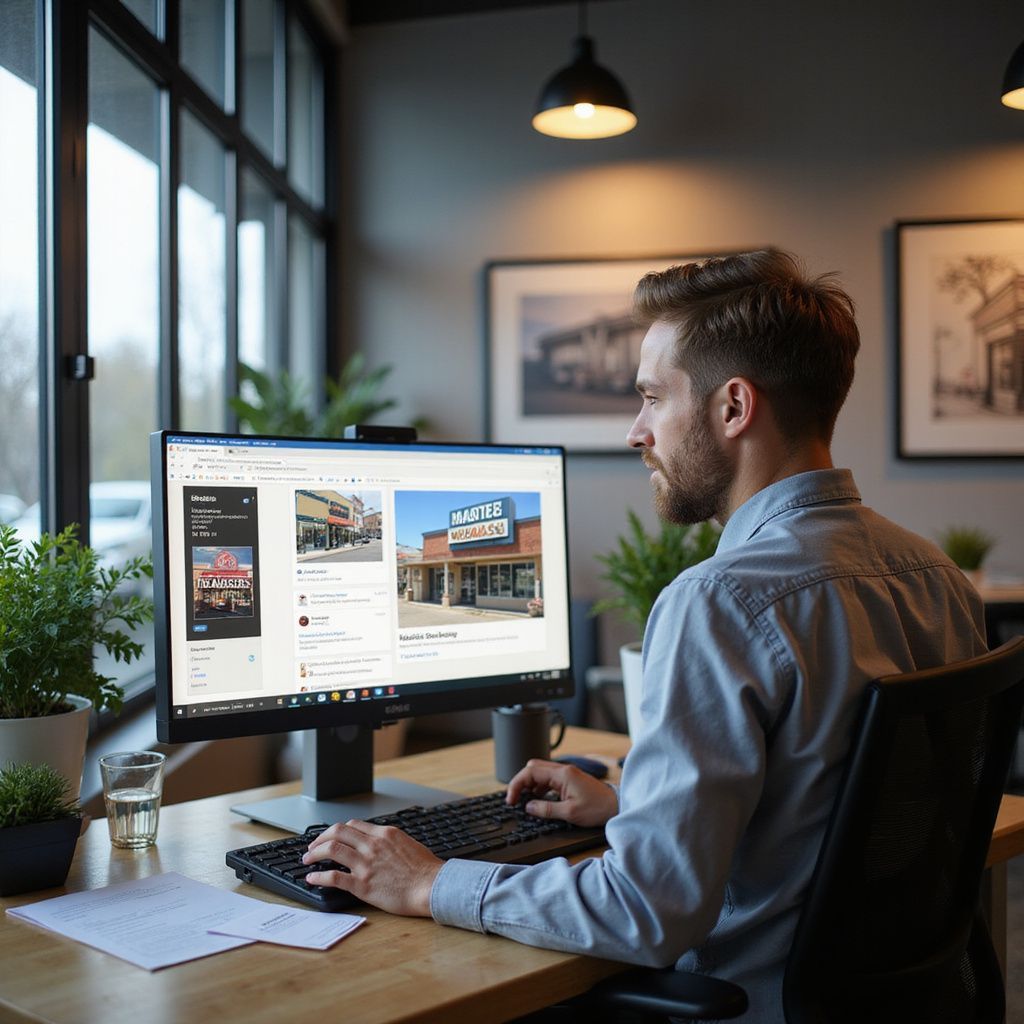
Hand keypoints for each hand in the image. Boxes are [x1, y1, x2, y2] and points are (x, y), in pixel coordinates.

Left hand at [302, 820, 442, 915]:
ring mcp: (366, 864)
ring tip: (307, 859)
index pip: (353, 825)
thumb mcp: (408, 844)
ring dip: (315, 853)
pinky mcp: (363, 885)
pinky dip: (319, 877)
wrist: (432, 886)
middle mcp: (372, 845)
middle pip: (338, 832)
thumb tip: (378, 843)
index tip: (330, 837)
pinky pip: (334, 877)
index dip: (337, 831)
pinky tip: (312, 878)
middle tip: (312, 846)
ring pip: (332, 850)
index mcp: (384, 834)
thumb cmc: (425, 869)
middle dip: (321, 838)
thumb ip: (389, 841)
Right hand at [506, 759, 617, 827]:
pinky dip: (539, 787)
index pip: (530, 771)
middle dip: (521, 782)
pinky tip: (539, 800)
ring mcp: (566, 774)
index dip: (516, 784)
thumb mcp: (570, 813)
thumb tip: (528, 807)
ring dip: (530, 785)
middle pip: (532, 768)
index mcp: (562, 774)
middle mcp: (563, 770)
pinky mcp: (569, 780)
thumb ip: (546, 809)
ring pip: (540, 772)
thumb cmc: (598, 808)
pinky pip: (548, 779)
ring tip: (525, 801)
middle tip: (515, 799)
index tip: (511, 799)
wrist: (617, 806)